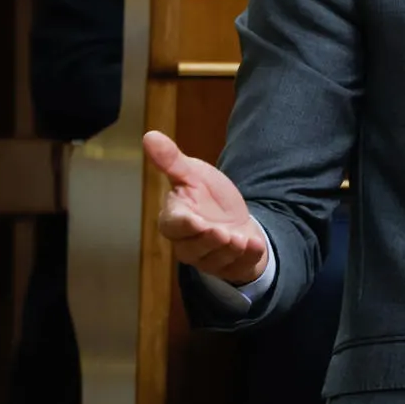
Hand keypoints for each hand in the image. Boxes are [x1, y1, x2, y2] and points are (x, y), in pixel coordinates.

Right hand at [146, 130, 267, 284]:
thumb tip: (149, 135)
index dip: (184, 225)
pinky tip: (255, 245)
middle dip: (209, 241)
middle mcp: (187, 244)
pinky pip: (237, 267)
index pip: (173, 226)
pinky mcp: (228, 267)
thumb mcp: (194, 174)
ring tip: (240, 238)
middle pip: (192, 248)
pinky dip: (248, 257)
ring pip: (214, 260)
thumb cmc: (208, 196)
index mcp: (175, 219)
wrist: (236, 217)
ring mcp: (208, 259)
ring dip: (228, 250)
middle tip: (222, 232)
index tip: (196, 221)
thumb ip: (172, 161)